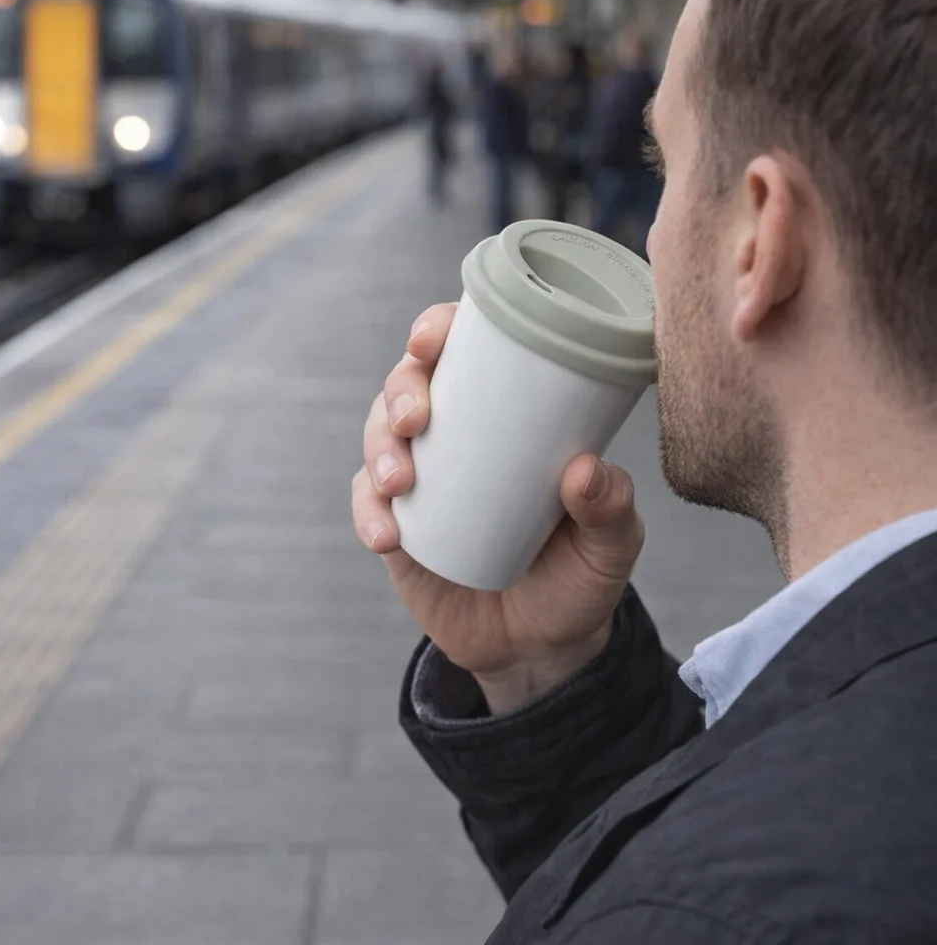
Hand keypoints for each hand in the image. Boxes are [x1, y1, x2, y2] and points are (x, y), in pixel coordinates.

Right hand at [352, 303, 644, 714]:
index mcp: (508, 417)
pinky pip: (368, 505)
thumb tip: (587, 470)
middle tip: (417, 418)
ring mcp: (421, 480)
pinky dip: (369, 514)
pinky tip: (386, 535)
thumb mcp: (610, 546)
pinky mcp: (396, 526)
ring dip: (380, 449)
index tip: (431, 339)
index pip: (466, 353)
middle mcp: (458, 437)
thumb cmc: (578, 577)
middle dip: (401, 390)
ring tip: (401, 482)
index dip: (438, 329)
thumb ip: (610, 510)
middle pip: (408, 384)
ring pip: (378, 437)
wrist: (539, 648)